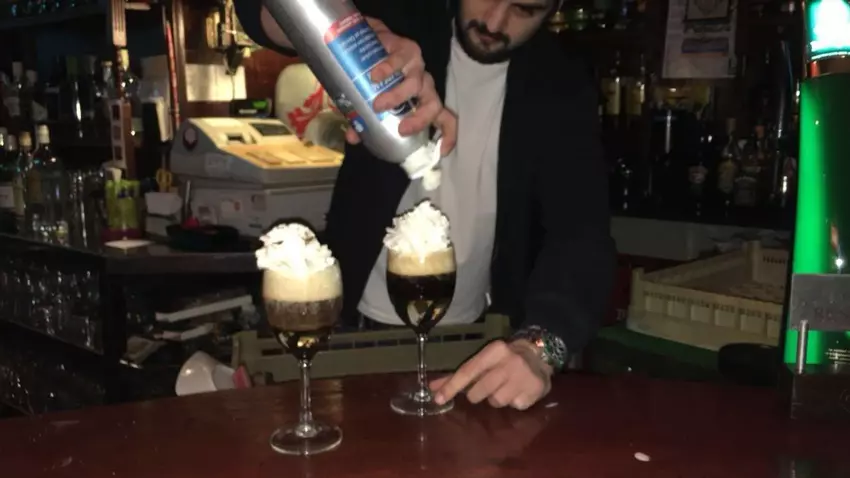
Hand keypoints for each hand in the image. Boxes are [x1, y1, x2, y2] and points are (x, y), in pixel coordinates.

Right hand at [344, 17, 456, 156]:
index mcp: (421, 102)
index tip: (440, 151)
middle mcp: (424, 86)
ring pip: (416, 84)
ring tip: (377, 105)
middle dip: (420, 120)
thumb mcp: (369, 101)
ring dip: (397, 97)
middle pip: (433, 105)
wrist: (367, 43)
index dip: (448, 135)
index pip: (444, 120)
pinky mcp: (406, 49)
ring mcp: (417, 67)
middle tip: (401, 130)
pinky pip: (400, 60)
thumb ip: (363, 120)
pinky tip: (374, 76)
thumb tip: (352, 138)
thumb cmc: (373, 78)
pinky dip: (387, 70)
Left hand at [430, 340, 553, 410]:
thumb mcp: (484, 360)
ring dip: (496, 398)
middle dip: (477, 394)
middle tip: (486, 386)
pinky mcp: (534, 390)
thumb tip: (433, 387)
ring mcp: (523, 377)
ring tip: (505, 387)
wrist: (540, 355)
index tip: (437, 398)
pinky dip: (513, 402)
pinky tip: (518, 391)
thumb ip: (459, 374)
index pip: (467, 371)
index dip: (451, 386)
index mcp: (494, 351)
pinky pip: (513, 406)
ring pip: (495, 402)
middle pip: (478, 392)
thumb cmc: (504, 359)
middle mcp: (508, 362)